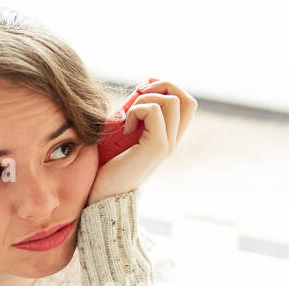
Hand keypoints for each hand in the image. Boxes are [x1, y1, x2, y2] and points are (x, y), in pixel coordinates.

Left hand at [87, 77, 196, 205]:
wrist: (101, 196)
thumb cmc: (106, 167)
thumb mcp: (124, 135)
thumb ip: (135, 116)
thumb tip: (140, 90)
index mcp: (168, 138)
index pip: (185, 103)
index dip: (168, 87)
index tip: (143, 87)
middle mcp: (172, 141)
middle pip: (186, 99)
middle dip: (163, 86)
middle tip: (138, 92)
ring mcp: (167, 144)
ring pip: (172, 101)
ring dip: (146, 98)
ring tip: (128, 116)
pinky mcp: (156, 146)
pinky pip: (153, 111)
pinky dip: (136, 111)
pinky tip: (124, 128)